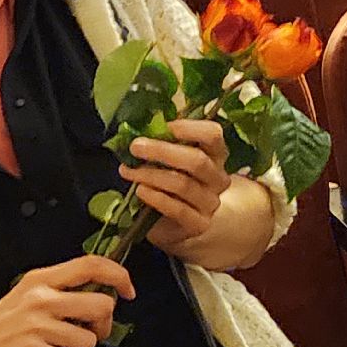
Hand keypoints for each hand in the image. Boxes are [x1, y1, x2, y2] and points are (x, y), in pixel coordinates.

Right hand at [0, 255, 134, 346]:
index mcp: (39, 280)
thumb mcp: (22, 301)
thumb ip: (57, 296)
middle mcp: (39, 297)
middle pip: (102, 304)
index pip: (92, 264)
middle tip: (88, 336)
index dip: (119, 275)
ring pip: (89, 339)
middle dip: (103, 327)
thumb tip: (96, 299)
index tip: (128, 291)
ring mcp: (35, 324)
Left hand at [121, 119, 233, 253]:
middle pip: (197, 161)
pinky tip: (140, 190)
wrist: (177, 223)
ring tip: (129, 171)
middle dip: (162, 151)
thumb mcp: (170, 159)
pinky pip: (178, 209)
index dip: (189, 128)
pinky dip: (156, 198)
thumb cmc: (172, 182)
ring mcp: (210, 202)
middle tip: (135, 146)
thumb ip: (163, 141)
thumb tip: (143, 123)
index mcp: (215, 155)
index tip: (163, 126)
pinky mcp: (199, 224)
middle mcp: (217, 178)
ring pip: (183, 185)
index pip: (212, 135)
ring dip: (152, 175)